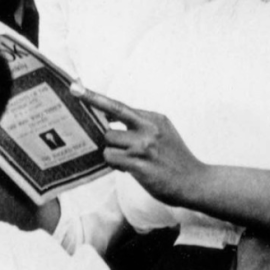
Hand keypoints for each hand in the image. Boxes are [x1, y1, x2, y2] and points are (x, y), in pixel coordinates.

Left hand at [72, 84, 205, 205]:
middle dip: (108, 140)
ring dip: (112, 154)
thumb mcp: (163, 132)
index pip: (118, 106)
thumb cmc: (175, 159)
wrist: (195, 181)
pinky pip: (112, 160)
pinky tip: (127, 168)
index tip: (75, 88)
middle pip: (108, 128)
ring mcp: (144, 147)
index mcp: (153, 118)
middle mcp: (148, 129)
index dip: (94, 97)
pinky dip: (115, 165)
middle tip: (115, 145)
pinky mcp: (140, 165)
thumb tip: (109, 123)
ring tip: (126, 161)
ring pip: (108, 145)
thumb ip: (141, 125)